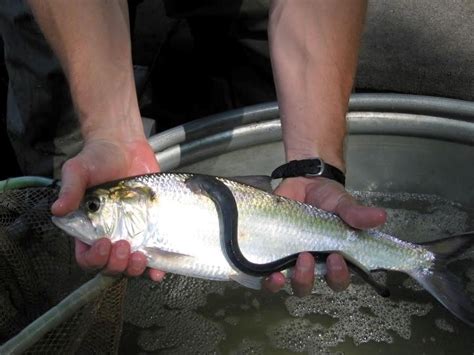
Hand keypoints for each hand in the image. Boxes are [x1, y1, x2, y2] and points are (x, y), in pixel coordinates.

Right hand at [51, 136, 164, 280]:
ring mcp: (132, 233)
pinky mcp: (150, 229)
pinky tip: (158, 267)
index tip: (104, 243)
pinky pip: (154, 255)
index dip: (94, 258)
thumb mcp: (78, 170)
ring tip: (140, 256)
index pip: (87, 256)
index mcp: (88, 228)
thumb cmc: (98, 158)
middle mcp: (110, 235)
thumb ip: (70, 190)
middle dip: (116, 264)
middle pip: (110, 266)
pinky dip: (156, 266)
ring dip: (135, 268)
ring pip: (131, 265)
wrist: (126, 146)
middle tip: (124, 247)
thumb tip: (57, 209)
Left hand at [262, 176, 386, 295]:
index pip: (338, 279)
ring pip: (286, 284)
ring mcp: (289, 259)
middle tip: (306, 257)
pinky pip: (265, 275)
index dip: (338, 276)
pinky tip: (267, 273)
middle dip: (307, 279)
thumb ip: (356, 213)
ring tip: (282, 271)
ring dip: (284, 281)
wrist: (303, 181)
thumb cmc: (327, 197)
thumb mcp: (343, 203)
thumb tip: (381, 216)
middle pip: (309, 287)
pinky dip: (266, 279)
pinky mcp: (270, 251)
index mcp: (332, 258)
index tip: (336, 258)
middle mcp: (311, 264)